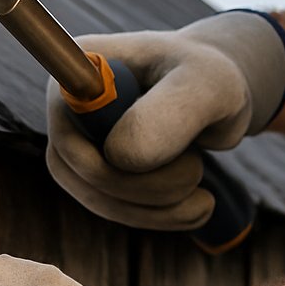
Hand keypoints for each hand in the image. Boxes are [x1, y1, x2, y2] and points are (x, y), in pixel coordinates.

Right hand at [47, 9, 284, 229]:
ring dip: (156, 208)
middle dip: (143, 186)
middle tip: (198, 172)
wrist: (216, 95)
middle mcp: (67, 107)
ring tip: (204, 194)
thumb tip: (117, 156)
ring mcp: (77, 144)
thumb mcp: (208, 85)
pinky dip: (159, 216)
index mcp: (81, 68)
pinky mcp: (95, 173)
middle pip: (77, 170)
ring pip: (97, 198)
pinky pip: (115, 209)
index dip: (101, 154)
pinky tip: (199, 206)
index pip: (67, 127)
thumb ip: (170, 113)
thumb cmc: (211, 79)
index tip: (149, 158)